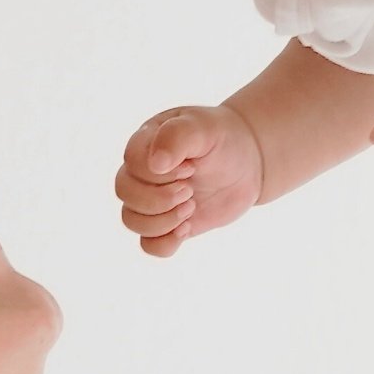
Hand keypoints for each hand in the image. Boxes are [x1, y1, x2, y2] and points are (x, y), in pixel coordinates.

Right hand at [116, 104, 263, 256]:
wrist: (248, 163)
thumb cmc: (222, 139)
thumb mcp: (204, 128)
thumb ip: (177, 136)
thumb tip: (156, 164)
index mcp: (145, 144)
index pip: (132, 163)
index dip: (160, 173)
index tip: (191, 167)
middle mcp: (141, 173)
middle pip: (124, 192)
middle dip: (160, 198)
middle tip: (190, 190)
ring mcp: (151, 200)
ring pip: (131, 221)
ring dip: (164, 220)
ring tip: (191, 206)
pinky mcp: (165, 224)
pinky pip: (148, 245)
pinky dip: (166, 243)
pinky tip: (187, 228)